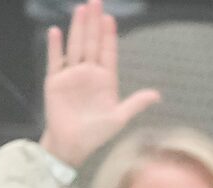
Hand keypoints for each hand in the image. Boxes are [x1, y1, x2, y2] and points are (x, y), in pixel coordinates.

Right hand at [40, 0, 160, 171]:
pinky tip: (56, 32)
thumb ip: (135, 104)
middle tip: (96, 1)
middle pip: (92, 43)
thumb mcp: (118, 119)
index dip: (109, 36)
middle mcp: (88, 73)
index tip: (110, 18)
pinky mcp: (55, 81)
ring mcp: (71, 75)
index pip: (108, 52)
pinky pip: (55, 60)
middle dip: (94, 23)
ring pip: (75, 46)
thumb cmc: (95, 135)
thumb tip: (157, 95)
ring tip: (81, 10)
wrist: (71, 147)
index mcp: (105, 80)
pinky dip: (55, 47)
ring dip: (78, 28)